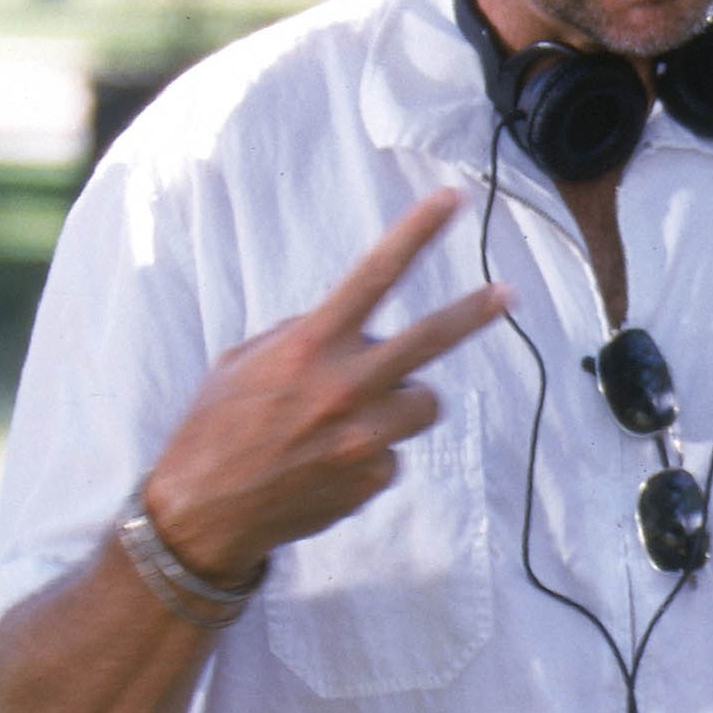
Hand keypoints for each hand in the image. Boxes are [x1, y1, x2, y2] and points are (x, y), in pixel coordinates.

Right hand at [144, 188, 510, 581]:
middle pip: (430, 339)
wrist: (204, 513)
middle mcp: (344, 386)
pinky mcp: (376, 477)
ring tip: (349, 418)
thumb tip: (357, 328)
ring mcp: (366, 436)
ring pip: (423, 401)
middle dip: (475, 312)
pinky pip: (395, 451)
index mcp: (309, 346)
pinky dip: (371, 452)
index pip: (373, 275)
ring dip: (400, 403)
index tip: (451, 200)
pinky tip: (327, 463)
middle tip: (508, 292)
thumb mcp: (244, 362)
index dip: (416, 232)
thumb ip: (304, 336)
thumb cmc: (219, 427)